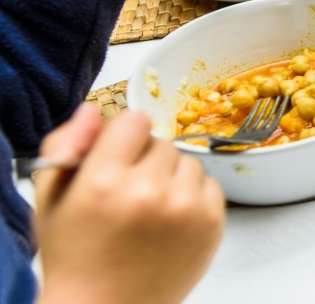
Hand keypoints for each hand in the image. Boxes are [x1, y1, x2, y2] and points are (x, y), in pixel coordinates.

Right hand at [33, 104, 225, 303]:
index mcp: (104, 180)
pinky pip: (210, 185)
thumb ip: (67, 145)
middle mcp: (149, 191)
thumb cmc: (76, 255)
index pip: (134, 121)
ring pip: (188, 161)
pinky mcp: (212, 225)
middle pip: (161, 142)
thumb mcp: (51, 198)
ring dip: (171, 176)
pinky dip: (192, 196)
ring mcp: (186, 208)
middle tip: (127, 191)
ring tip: (148, 207)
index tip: (116, 157)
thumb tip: (95, 110)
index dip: (123, 137)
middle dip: (144, 159)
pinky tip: (169, 218)